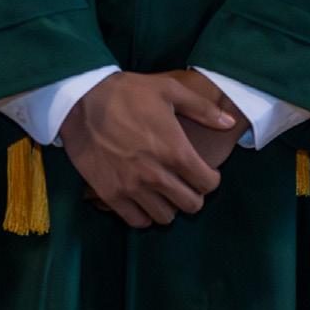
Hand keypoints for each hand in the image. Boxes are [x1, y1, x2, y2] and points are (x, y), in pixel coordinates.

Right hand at [60, 71, 234, 228]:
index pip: (208, 184)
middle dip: (192, 194)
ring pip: (165, 217)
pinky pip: (137, 220)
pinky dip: (143, 214)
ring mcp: (133, 187)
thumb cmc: (125, 92)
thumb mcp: (167, 89)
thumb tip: (230, 122)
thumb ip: (202, 108)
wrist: (79, 99)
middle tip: (183, 182)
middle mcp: (157, 175)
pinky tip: (141, 198)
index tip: (203, 172)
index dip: (210, 178)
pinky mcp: (111, 194)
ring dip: (168, 205)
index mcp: (175, 150)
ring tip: (162, 190)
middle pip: (191, 205)